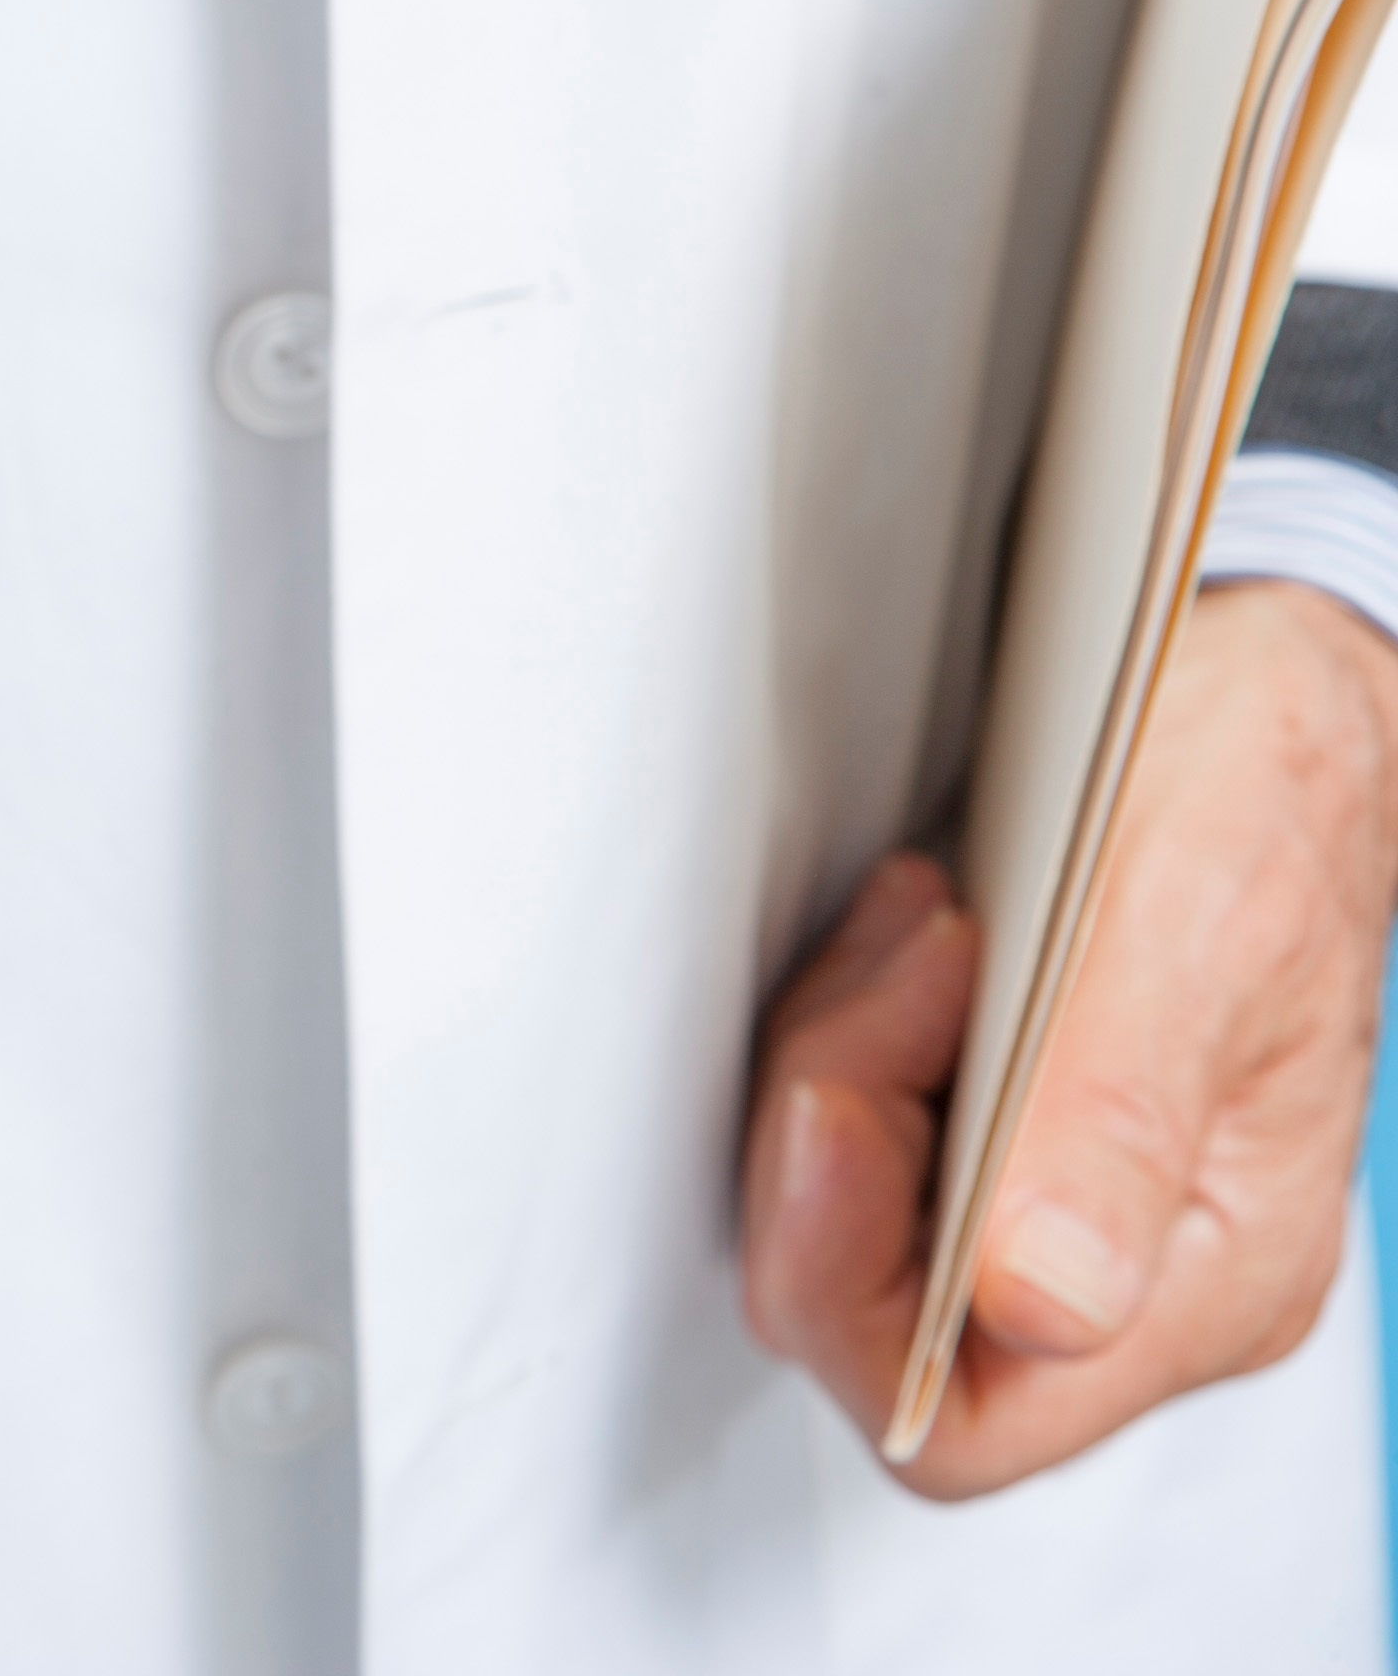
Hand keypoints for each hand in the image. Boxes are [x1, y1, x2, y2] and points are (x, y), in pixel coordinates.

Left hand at [742, 580, 1397, 1496]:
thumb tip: (1044, 1302)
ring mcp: (1069, 1204)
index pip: (960, 1416)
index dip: (846, 1279)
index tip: (833, 1099)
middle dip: (839, 1134)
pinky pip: (870, 1131)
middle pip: (876, 1311)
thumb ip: (1111, 1123)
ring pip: (852, 1212)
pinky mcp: (1012, 1129)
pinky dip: (864, 1030)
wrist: (1279, 697)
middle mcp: (1135, 1270)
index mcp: (1209, 1276)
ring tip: (932, 929)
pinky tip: (920, 941)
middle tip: (899, 972)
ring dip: (851, 1056)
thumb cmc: (1265, 783)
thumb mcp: (1183, 926)